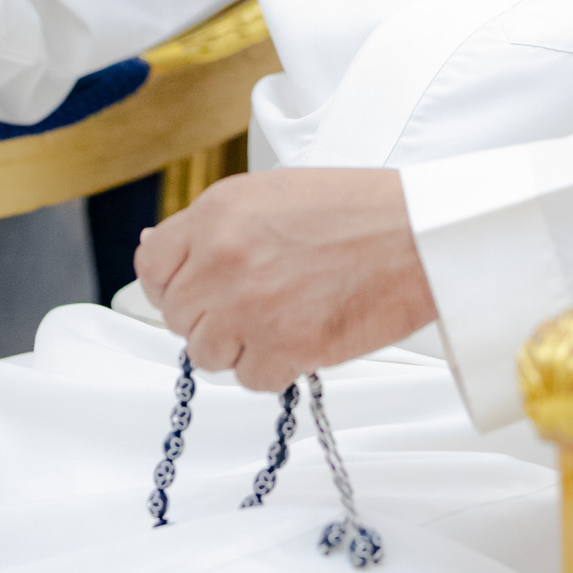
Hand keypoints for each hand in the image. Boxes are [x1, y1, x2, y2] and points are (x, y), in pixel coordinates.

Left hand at [134, 167, 437, 389]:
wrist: (419, 235)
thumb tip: (158, 249)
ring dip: (240, 345)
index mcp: (218, 212)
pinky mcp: (283, 346)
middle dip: (211, 317)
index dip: (172, 284)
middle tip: (255, 306)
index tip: (195, 291)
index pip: (152, 265)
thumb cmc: (360, 210)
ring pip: (207, 353)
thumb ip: (216, 225)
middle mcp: (222, 257)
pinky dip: (275, 368)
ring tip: (284, 319)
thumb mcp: (273, 193)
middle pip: (179, 316)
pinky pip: (250, 378)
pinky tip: (304, 336)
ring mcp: (249, 305)